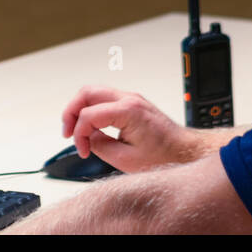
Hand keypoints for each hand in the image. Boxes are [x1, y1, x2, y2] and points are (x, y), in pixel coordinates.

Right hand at [61, 86, 208, 172]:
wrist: (184, 150)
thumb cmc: (164, 155)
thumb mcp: (127, 159)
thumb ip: (101, 146)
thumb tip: (86, 139)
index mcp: (128, 111)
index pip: (89, 115)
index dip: (79, 135)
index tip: (82, 150)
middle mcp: (129, 98)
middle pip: (87, 92)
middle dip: (71, 112)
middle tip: (68, 132)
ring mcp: (131, 98)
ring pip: (94, 92)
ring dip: (80, 109)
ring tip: (76, 130)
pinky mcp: (132, 103)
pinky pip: (104, 99)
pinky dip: (92, 110)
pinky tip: (91, 126)